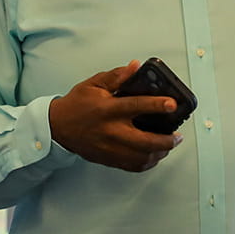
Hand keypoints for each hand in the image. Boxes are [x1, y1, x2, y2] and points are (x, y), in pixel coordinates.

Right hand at [48, 61, 183, 171]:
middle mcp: (110, 131)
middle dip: (166, 140)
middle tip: (178, 136)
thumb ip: (117, 76)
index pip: (136, 106)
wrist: (57, 127)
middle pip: (144, 141)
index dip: (156, 105)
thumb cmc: (76, 105)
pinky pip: (132, 166)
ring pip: (141, 157)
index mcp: (108, 109)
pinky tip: (154, 155)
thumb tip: (135, 67)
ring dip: (160, 153)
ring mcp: (109, 148)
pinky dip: (147, 163)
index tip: (172, 104)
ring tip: (169, 145)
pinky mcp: (108, 159)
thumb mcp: (94, 84)